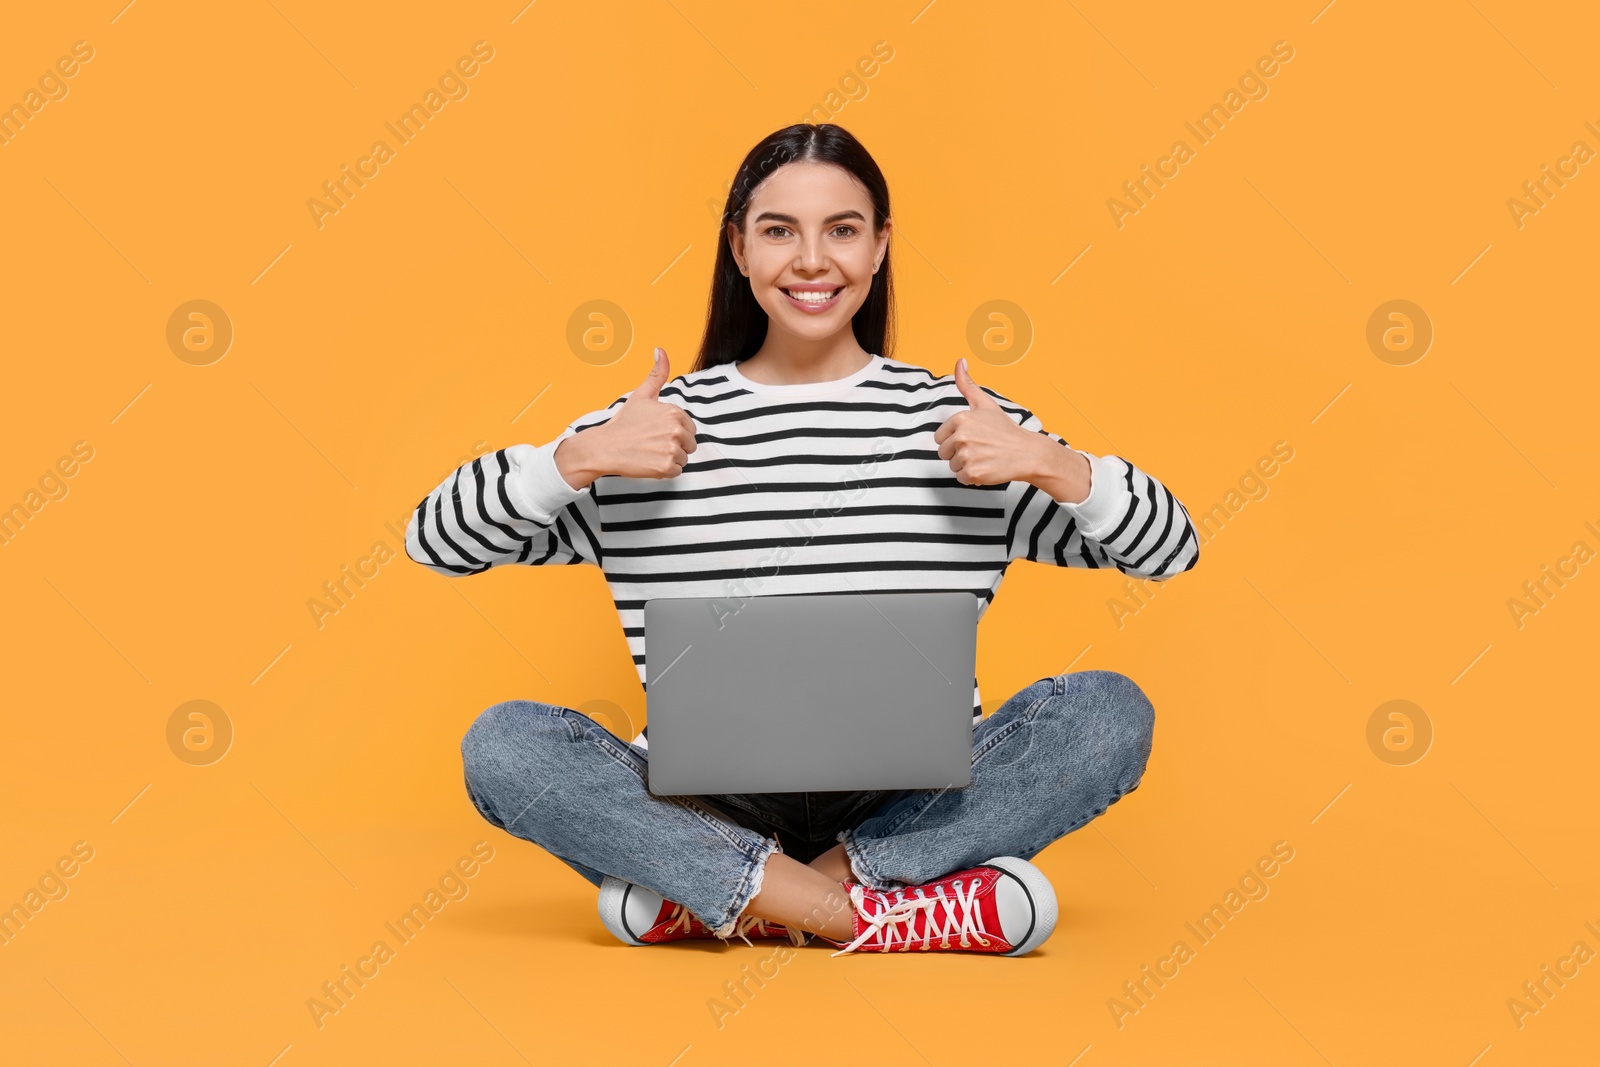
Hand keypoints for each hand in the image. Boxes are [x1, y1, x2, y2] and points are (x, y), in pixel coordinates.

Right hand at [556, 347, 697, 486]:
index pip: (689, 428)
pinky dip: (665, 470)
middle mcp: (676, 430)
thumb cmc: (624, 422)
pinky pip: (677, 471)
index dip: (674, 431)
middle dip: (674, 445)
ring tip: (650, 452)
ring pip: (683, 458)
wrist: (605, 447)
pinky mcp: (666, 467)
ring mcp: (671, 449)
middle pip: (690, 444)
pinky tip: (649, 462)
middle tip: (652, 443)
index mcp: (674, 412)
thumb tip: (660, 350)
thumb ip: (657, 374)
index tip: (656, 431)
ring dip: (669, 458)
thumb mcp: (642, 395)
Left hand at [935, 358, 1047, 485]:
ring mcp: (967, 455)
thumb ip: (967, 384)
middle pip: (944, 453)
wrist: (1026, 453)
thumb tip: (959, 361)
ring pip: (952, 466)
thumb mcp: (985, 404)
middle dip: (959, 453)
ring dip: (966, 465)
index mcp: (960, 419)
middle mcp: (962, 436)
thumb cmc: (1005, 430)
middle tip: (980, 448)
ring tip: (985, 457)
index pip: (940, 438)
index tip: (974, 437)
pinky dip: (973, 477)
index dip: (955, 440)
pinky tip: (987, 467)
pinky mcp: (973, 473)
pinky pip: (961, 478)